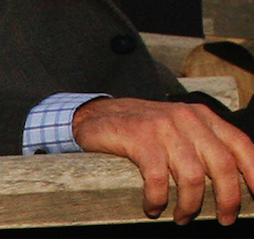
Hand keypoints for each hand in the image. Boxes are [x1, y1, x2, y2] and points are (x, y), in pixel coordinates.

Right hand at [73, 97, 253, 225]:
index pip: (240, 145)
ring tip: (181, 216)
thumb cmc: (143, 131)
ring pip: (193, 176)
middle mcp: (186, 118)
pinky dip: (158, 201)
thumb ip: (205, 148)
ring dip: (190, 206)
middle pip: (222, 164)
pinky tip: (153, 206)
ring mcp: (163, 126)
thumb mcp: (179, 131)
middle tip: (222, 219)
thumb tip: (236, 185)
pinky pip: (159, 180)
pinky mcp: (140, 137)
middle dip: (228, 200)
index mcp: (202, 116)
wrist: (97, 116)